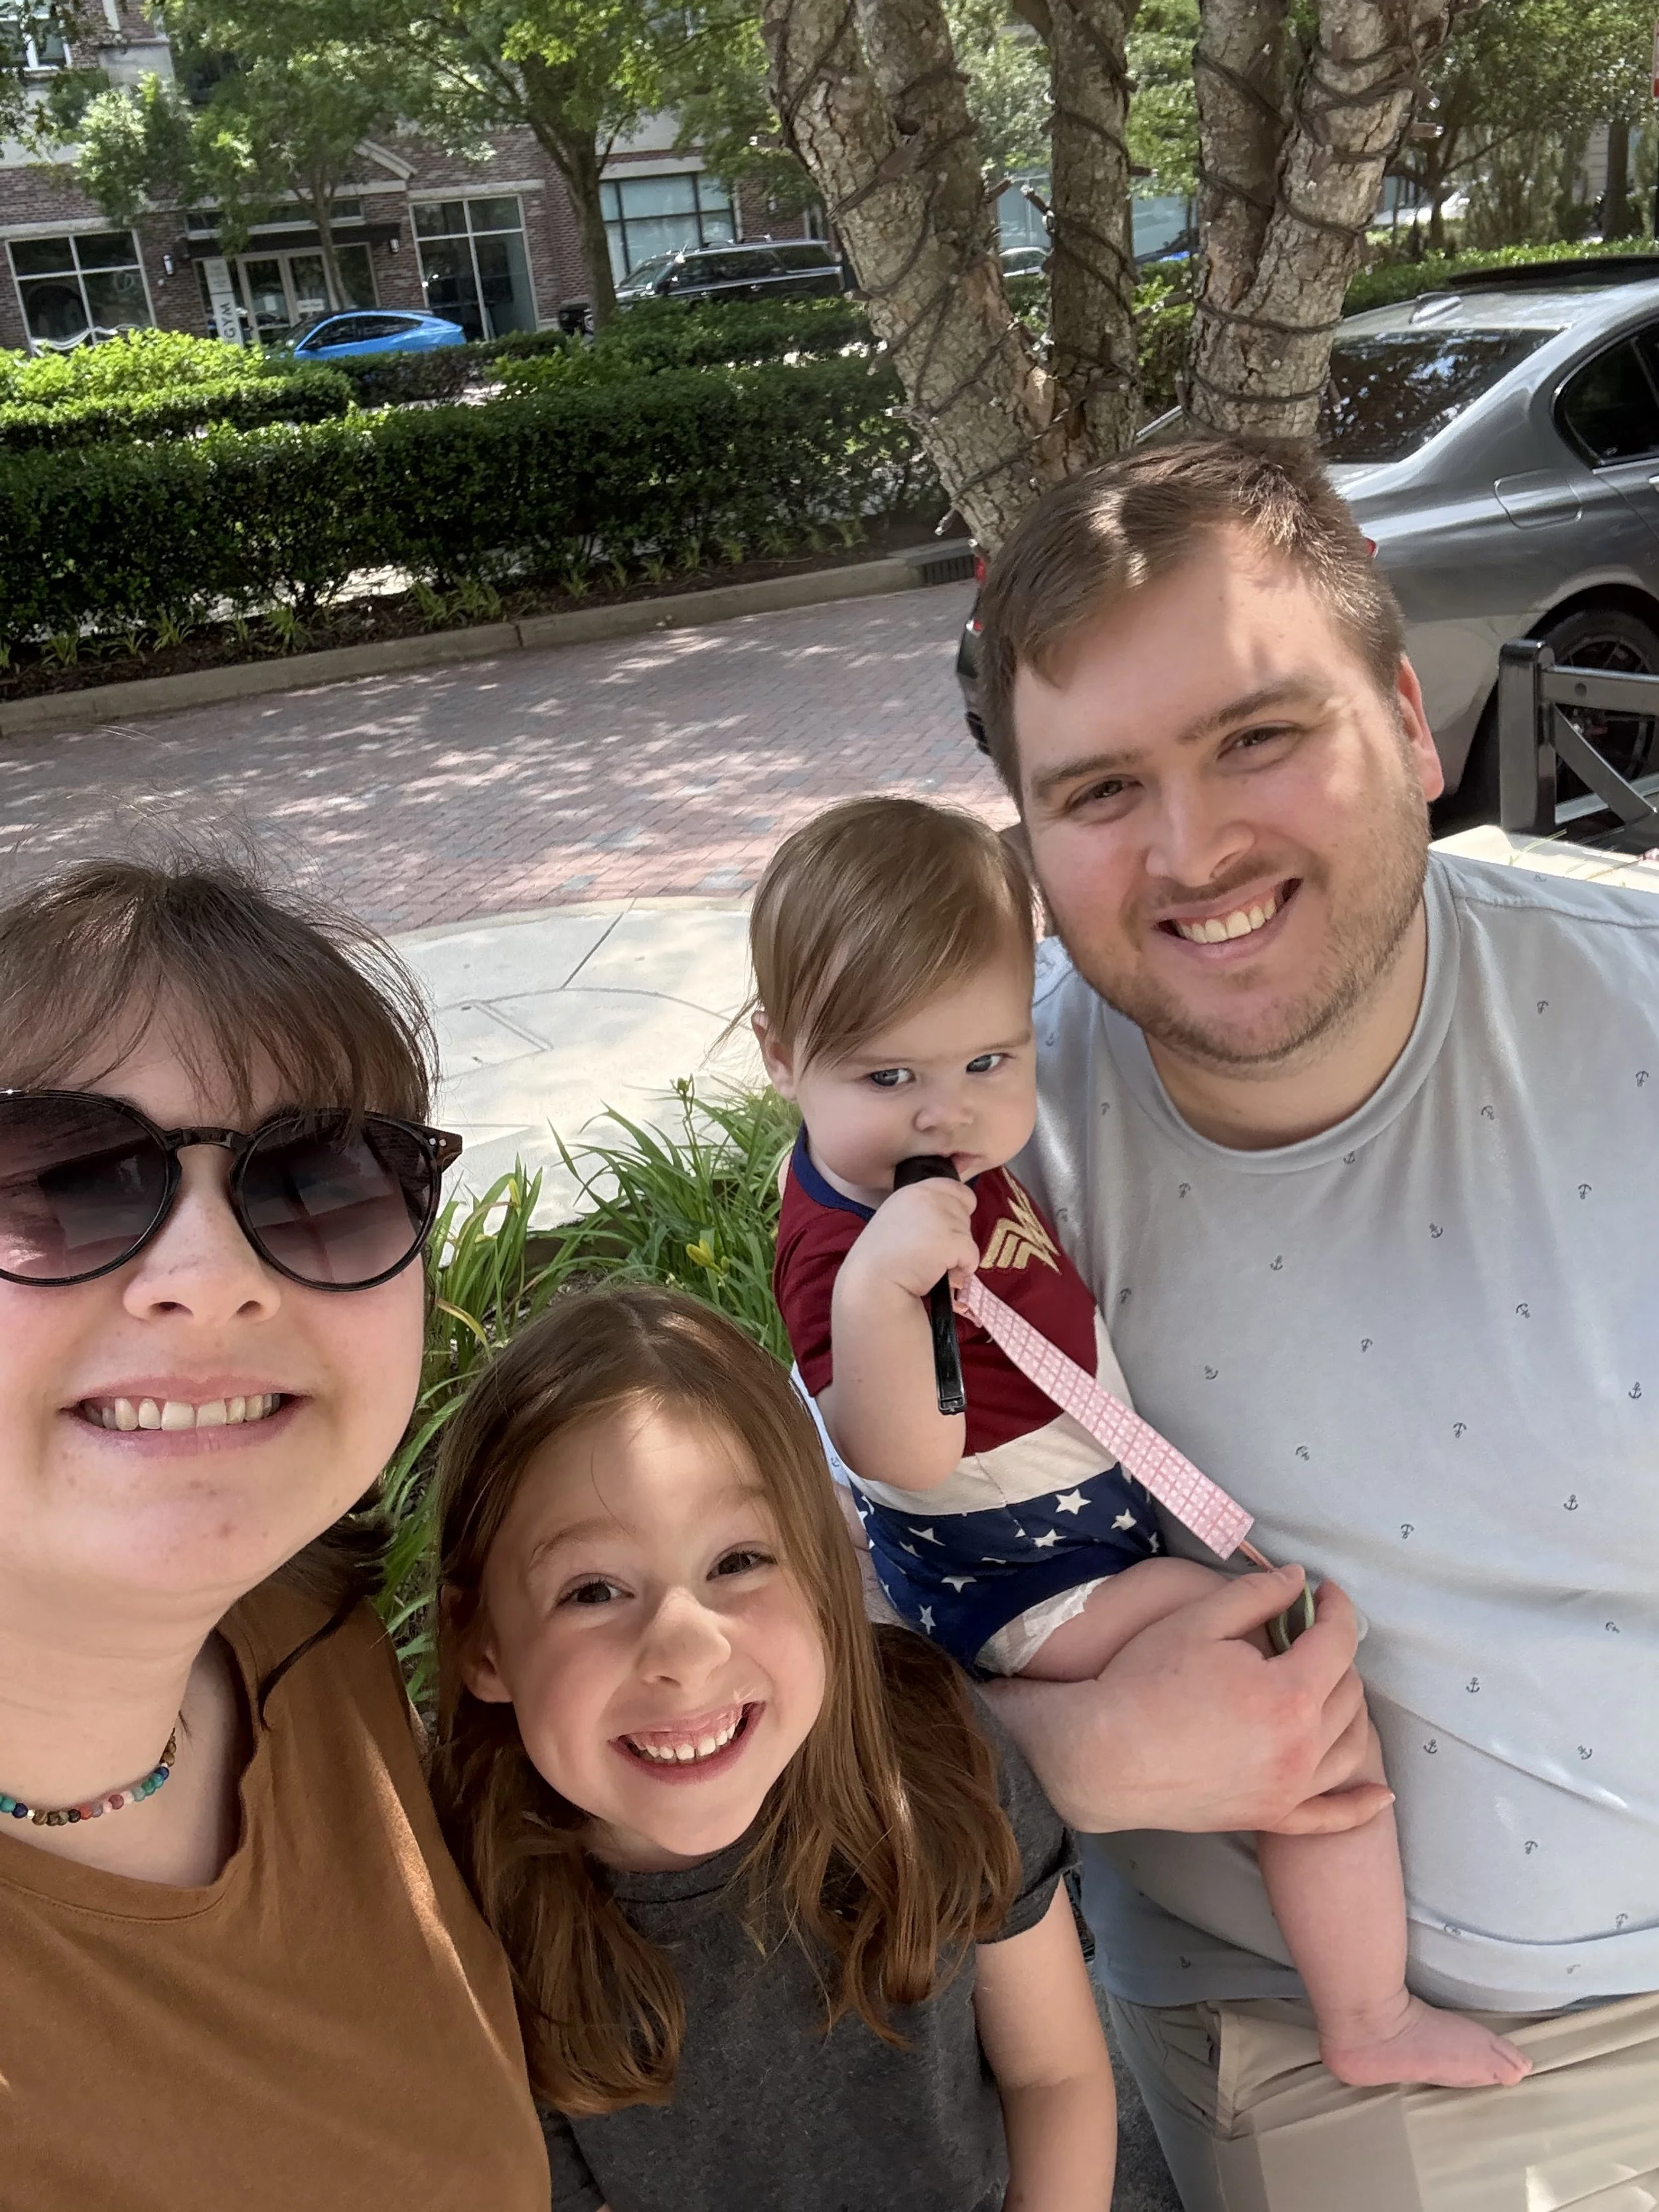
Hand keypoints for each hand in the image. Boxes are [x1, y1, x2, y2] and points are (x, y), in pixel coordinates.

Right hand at [839, 1175, 978, 1305]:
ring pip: (969, 1235)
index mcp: (913, 1191)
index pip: (955, 1188)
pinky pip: (972, 1256)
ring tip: (931, 1265)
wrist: (873, 1285)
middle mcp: (928, 1196)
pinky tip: (938, 1274)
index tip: (943, 1230)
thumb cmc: (880, 1260)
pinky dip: (962, 1270)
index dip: (958, 1209)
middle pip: (965, 1212)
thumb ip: (922, 1212)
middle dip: (955, 1233)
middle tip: (931, 1252)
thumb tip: (950, 1223)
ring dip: (957, 1254)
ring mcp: (940, 1217)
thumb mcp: (897, 1220)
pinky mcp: (951, 1240)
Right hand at [987, 1566, 1392, 1836]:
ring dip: (1349, 1709)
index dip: (1336, 1608)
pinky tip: (1380, 1795)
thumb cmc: (1144, 1682)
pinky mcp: (1271, 1817)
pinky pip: (1332, 1817)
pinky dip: (1361, 1804)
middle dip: (1336, 1653)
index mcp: (1288, 1695)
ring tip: (1326, 1684)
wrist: (1101, 1754)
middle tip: (1307, 1633)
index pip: (1336, 1643)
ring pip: (1351, 1746)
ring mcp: (1289, 1790)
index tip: (1325, 1591)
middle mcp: (1301, 1748)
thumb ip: (1256, 1595)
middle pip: (1347, 1692)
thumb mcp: (1198, 1620)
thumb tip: (1298, 1579)